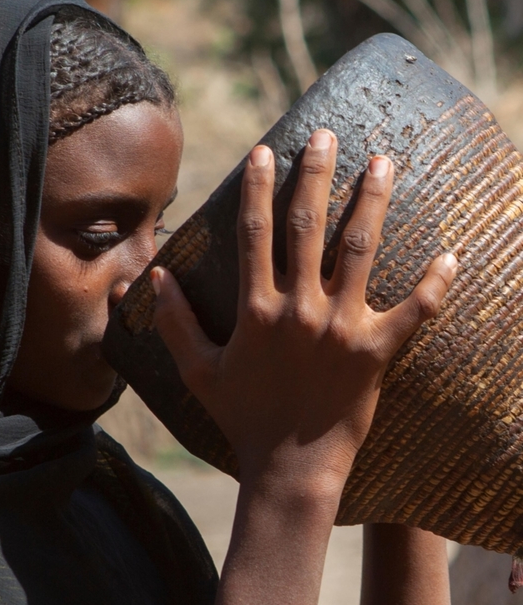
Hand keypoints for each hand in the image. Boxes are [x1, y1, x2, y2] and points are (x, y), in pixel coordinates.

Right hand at [151, 130, 456, 489]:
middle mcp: (300, 310)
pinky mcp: (377, 352)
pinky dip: (435, 283)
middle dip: (316, 176)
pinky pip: (415, 311)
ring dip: (371, 202)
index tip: (265, 151)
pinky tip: (451, 252)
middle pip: (309, 228)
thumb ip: (174, 324)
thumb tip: (153, 278)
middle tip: (327, 137)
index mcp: (257, 311)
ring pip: (359, 250)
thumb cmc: (242, 418)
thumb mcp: (199, 373)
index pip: (255, 234)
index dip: (258, 188)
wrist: (290, 468)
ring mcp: (342, 329)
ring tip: (384, 163)